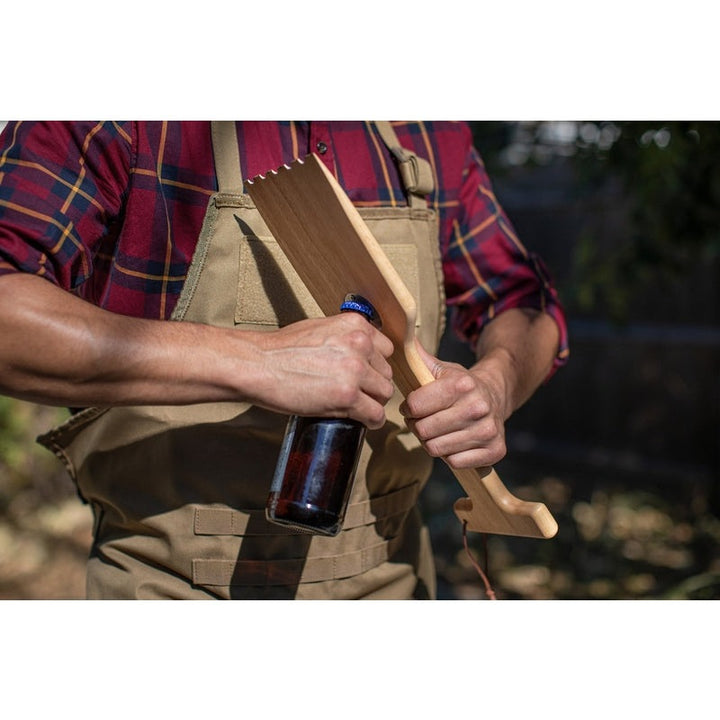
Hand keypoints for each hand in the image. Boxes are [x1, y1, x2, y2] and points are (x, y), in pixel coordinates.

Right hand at [250, 313, 394, 428]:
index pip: (386, 349)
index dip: (375, 365)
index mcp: (356, 325)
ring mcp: (355, 370)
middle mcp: (360, 344)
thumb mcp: (321, 328)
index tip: (365, 374)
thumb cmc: (281, 349)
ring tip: (356, 406)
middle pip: (386, 373)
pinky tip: (361, 420)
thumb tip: (361, 353)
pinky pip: (375, 414)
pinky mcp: (347, 396)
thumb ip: (346, 337)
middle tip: (356, 393)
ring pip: (384, 394)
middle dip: (373, 385)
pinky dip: (371, 420)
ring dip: (372, 402)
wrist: (259, 365)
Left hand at [400, 342, 509, 468]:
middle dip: (418, 426)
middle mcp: (478, 407)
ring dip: (432, 442)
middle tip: (425, 421)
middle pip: (424, 430)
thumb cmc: (459, 385)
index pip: (415, 406)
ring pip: (437, 449)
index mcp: (462, 384)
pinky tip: (455, 441)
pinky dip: (450, 456)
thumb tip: (398, 332)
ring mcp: (488, 430)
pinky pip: (455, 463)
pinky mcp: (495, 451)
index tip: (414, 406)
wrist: (496, 395)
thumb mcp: (440, 368)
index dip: (409, 408)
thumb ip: (416, 357)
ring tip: (439, 431)